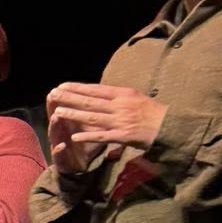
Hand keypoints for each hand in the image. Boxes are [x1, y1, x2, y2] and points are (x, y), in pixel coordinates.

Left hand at [46, 82, 164, 154]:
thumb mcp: (135, 98)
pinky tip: (74, 137)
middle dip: (70, 98)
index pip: (96, 90)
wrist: (168, 126)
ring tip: (58, 112)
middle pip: (90, 102)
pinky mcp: (123, 136)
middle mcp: (120, 106)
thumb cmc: (151, 112)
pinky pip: (102, 137)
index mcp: (123, 94)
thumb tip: (100, 93)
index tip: (62, 85)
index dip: (78, 88)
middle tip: (53, 95)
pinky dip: (88, 137)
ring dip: (74, 115)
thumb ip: (116, 97)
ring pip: (93, 117)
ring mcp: (120, 121)